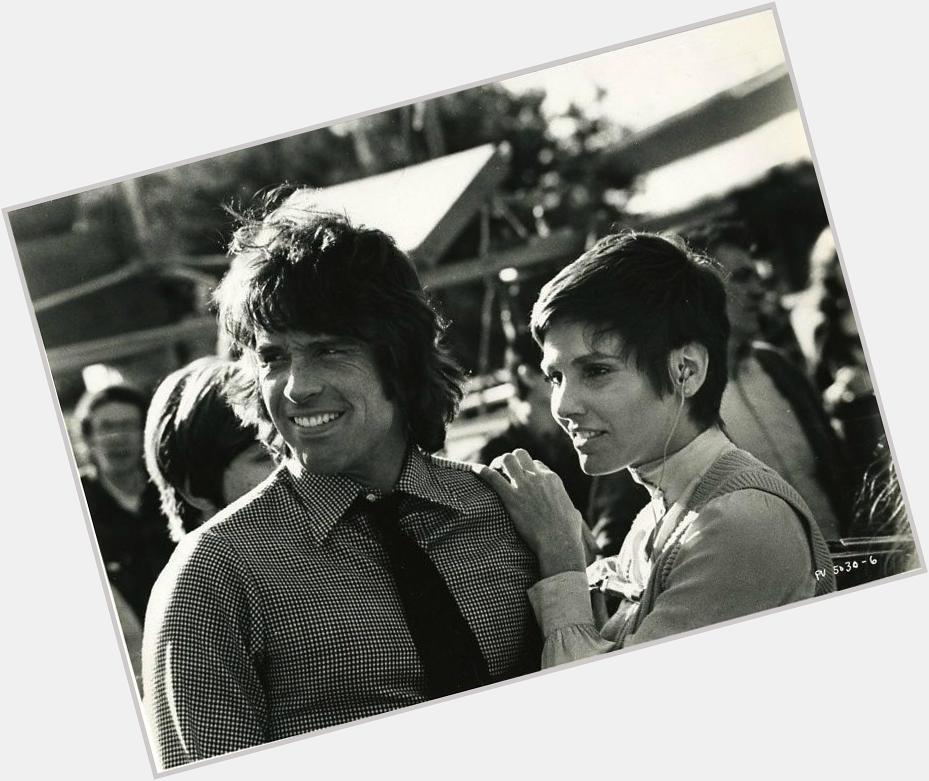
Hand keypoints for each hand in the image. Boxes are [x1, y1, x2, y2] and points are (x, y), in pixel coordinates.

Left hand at [476, 449, 593, 577]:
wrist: (558, 542)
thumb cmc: (568, 533)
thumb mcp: (574, 514)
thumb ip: (570, 508)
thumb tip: (573, 512)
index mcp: (553, 479)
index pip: (536, 464)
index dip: (527, 469)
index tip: (520, 478)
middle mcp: (538, 477)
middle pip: (521, 455)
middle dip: (511, 460)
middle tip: (503, 470)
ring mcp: (524, 485)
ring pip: (507, 459)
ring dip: (497, 462)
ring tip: (492, 470)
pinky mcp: (511, 497)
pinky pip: (492, 477)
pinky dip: (482, 471)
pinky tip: (475, 470)